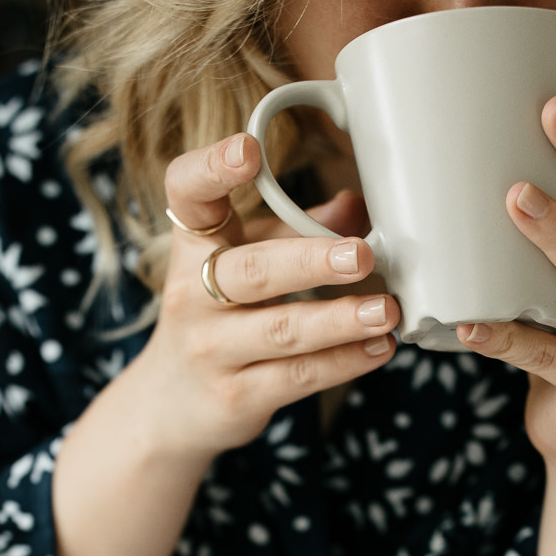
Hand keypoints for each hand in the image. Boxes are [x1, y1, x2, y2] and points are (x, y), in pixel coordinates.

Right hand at [128, 133, 398, 458]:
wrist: (169, 405)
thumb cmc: (216, 318)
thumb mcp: (246, 262)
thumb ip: (298, 232)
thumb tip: (356, 206)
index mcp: (193, 245)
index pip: (188, 195)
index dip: (211, 168)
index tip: (247, 150)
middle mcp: (192, 294)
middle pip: (252, 271)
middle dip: (309, 261)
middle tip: (360, 255)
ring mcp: (212, 349)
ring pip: (280, 330)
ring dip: (339, 320)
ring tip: (386, 310)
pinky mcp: (235, 396)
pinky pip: (296, 377)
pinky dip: (343, 362)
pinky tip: (379, 348)